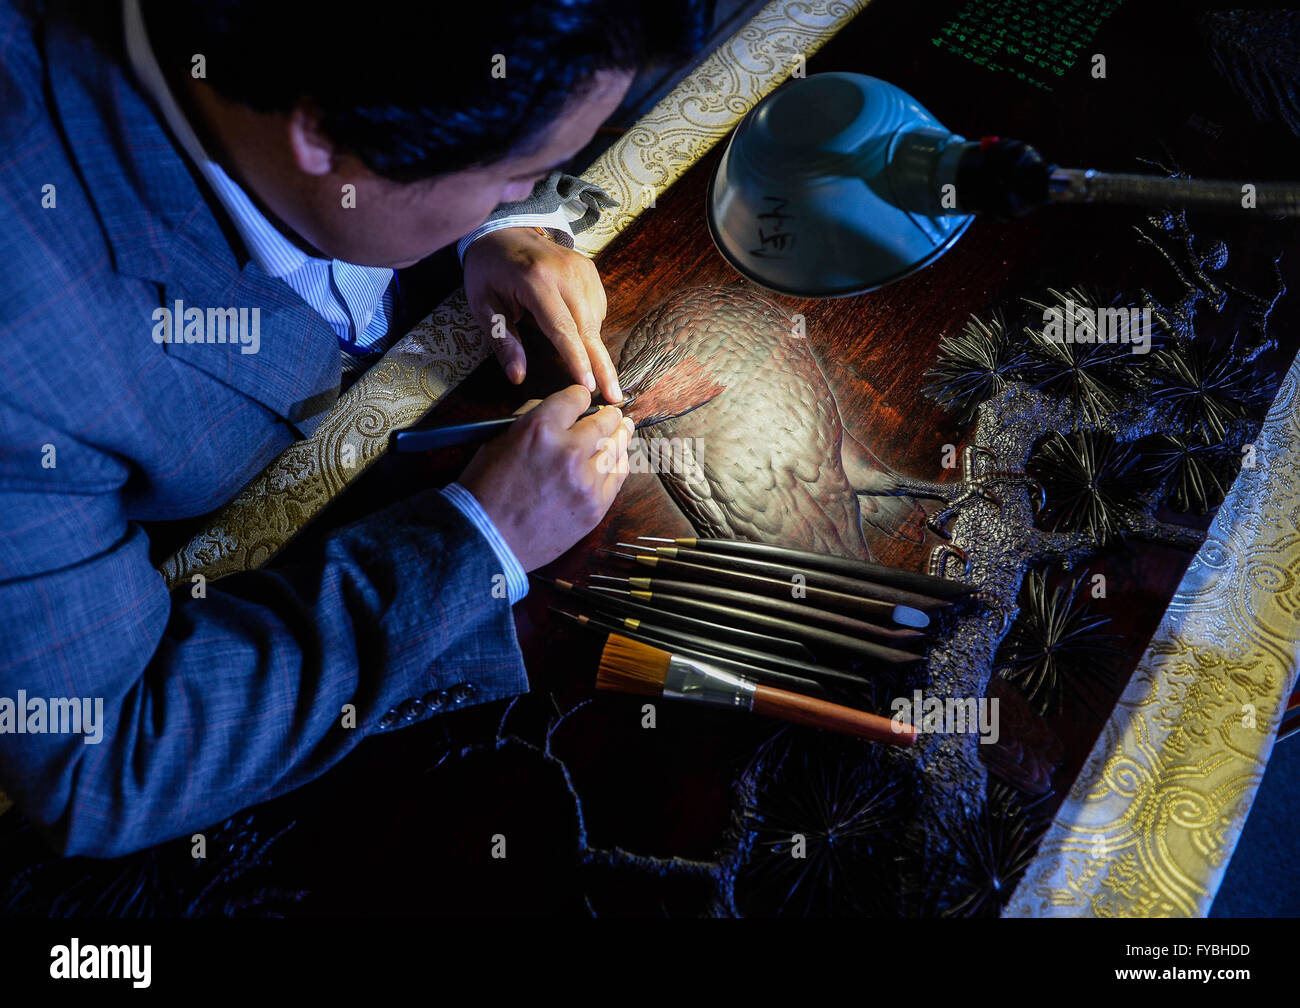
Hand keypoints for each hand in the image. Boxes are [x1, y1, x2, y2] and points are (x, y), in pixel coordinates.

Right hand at [457, 385, 632, 570]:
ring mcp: (585, 480)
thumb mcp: (497, 439)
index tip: (583, 401)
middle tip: (613, 415)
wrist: (486, 539)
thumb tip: (560, 411)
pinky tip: (620, 456)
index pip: (576, 397)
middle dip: (608, 415)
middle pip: (604, 421)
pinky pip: (618, 476)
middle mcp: (567, 450)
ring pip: (615, 447)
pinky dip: (620, 462)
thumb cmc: (486, 490)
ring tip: (624, 429)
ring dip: (620, 435)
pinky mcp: (595, 506)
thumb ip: (531, 418)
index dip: (580, 397)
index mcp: (539, 428)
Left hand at [463, 227, 622, 404]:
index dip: (577, 361)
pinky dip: (591, 328)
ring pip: (596, 320)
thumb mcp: (483, 306)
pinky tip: (579, 337)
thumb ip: (503, 341)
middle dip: (602, 365)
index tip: (589, 387)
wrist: (503, 229)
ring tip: (595, 374)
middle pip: (589, 328)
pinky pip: (597, 308)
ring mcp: (582, 269)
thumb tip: (518, 376)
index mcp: (536, 281)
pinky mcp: (590, 269)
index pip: (563, 328)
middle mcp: (565, 273)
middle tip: (614, 396)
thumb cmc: (489, 270)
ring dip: (595, 349)